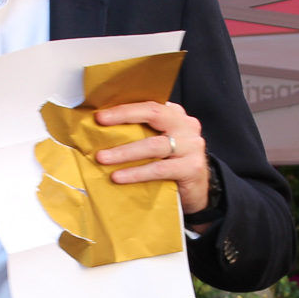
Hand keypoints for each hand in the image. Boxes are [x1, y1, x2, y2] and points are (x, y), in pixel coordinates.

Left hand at [92, 99, 210, 212]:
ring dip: (124, 152)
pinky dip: (136, 172)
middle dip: (124, 116)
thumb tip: (103, 131)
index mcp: (175, 116)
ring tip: (103, 158)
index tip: (100, 115)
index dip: (125, 108)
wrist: (198, 192)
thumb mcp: (159, 144)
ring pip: (153, 145)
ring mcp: (191, 146)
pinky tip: (119, 177)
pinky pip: (159, 169)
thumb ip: (141, 133)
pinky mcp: (192, 167)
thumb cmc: (171, 165)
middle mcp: (186, 126)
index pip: (150, 105)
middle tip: (100, 124)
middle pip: (154, 114)